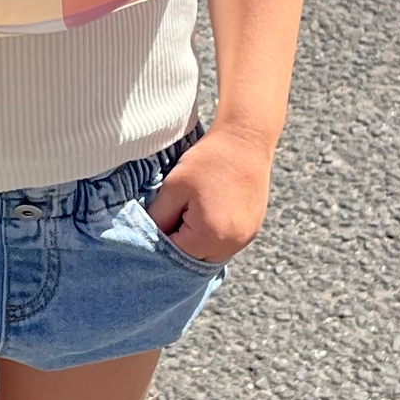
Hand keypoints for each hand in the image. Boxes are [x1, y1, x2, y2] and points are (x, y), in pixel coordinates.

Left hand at [144, 121, 275, 264]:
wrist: (246, 139)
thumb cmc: (209, 159)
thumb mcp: (174, 185)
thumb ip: (158, 217)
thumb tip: (148, 237)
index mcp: (209, 236)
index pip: (174, 254)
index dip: (163, 237)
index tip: (161, 217)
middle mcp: (231, 245)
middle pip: (193, 259)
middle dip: (181, 241)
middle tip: (177, 213)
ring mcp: (244, 239)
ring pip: (210, 254)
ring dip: (197, 240)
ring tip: (194, 209)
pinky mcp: (252, 230)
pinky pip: (225, 245)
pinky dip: (213, 235)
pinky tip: (210, 210)